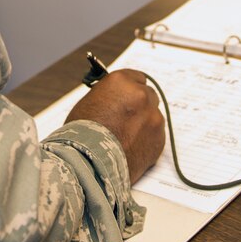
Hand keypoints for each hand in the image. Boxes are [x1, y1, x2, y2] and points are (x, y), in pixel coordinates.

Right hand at [65, 69, 164, 183]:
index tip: (127, 97)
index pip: (136, 77)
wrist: (88, 164)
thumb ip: (108, 97)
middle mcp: (141, 96)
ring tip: (125, 139)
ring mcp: (153, 118)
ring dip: (143, 123)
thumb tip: (116, 99)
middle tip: (126, 119)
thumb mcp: (89, 104)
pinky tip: (130, 148)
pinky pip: (155, 136)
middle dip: (139, 106)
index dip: (130, 89)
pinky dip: (146, 140)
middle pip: (147, 95)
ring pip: (152, 117)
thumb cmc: (81, 135)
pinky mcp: (159, 139)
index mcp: (121, 82)